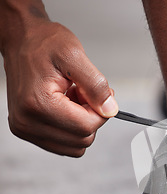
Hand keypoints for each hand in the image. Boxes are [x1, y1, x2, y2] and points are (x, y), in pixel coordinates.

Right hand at [2, 19, 117, 156]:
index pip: (87, 127)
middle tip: (81, 93)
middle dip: (90, 117)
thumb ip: (96, 85)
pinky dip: (71, 128)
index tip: (95, 93)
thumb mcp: (75, 55)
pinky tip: (64, 106)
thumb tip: (110, 110)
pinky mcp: (27, 130)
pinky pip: (64, 144)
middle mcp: (27, 121)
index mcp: (38, 104)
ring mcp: (25, 128)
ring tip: (71, 98)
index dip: (100, 111)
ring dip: (81, 124)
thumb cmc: (44, 43)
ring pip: (75, 146)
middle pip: (82, 140)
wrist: (21, 40)